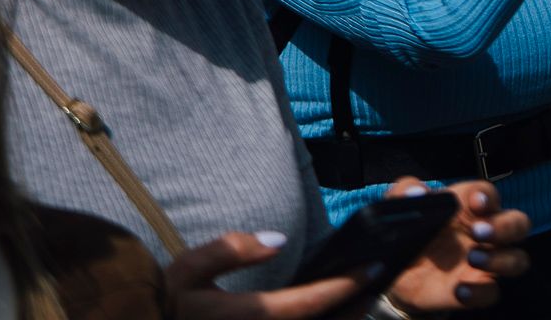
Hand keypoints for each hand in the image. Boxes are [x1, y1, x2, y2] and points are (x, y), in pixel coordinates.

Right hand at [164, 232, 372, 316]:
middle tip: (380, 283)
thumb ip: (230, 250)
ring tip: (365, 297)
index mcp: (242, 317)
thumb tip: (278, 239)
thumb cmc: (169, 300)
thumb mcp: (189, 269)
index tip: (370, 267)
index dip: (340, 288)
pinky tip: (333, 311)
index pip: (302, 306)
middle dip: (352, 310)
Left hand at [388, 180, 529, 311]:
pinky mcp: (477, 288)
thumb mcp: (400, 206)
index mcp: (468, 207)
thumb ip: (405, 190)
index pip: (489, 194)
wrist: (398, 275)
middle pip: (519, 223)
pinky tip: (460, 290)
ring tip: (473, 259)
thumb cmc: (409, 232)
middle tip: (480, 232)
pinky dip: (480, 292)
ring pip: (518, 259)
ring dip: (501, 259)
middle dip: (506, 227)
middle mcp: (484, 232)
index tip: (477, 202)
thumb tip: (418, 192)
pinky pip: (492, 292)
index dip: (488, 196)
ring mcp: (485, 263)